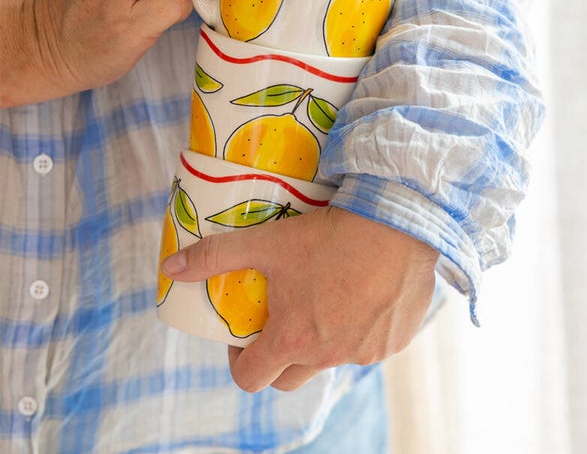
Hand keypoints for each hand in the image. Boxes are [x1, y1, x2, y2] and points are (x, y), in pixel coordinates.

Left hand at [162, 206, 438, 392]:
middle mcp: (329, 356)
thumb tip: (170, 270)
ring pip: (332, 358)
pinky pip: (369, 344)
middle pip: (289, 378)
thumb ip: (216, 256)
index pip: (251, 379)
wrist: (398, 224)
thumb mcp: (267, 242)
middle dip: (277, 356)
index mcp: (294, 340)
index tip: (242, 337)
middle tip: (280, 318)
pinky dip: (360, 327)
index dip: (239, 362)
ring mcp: (365, 352)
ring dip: (322, 339)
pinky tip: (362, 291)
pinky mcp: (395, 341)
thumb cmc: (329, 235)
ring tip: (323, 295)